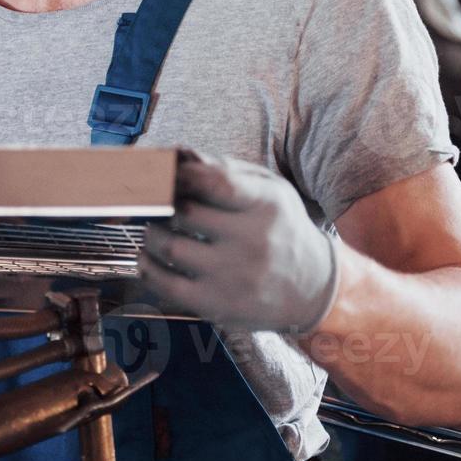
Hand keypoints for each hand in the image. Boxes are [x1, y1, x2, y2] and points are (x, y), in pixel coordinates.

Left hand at [138, 149, 338, 333]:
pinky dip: (148, 269)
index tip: (165, 173)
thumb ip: (226, 170)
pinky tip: (149, 258)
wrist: (313, 289)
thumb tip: (179, 154)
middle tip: (156, 203)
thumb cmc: (281, 230)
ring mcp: (234, 276)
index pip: (216, 182)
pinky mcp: (217, 305)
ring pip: (170, 248)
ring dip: (152, 234)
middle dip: (162, 204)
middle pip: (185, 213)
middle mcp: (253, 241)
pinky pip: (167, 286)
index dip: (181, 174)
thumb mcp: (270, 191)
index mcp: (267, 205)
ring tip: (155, 229)